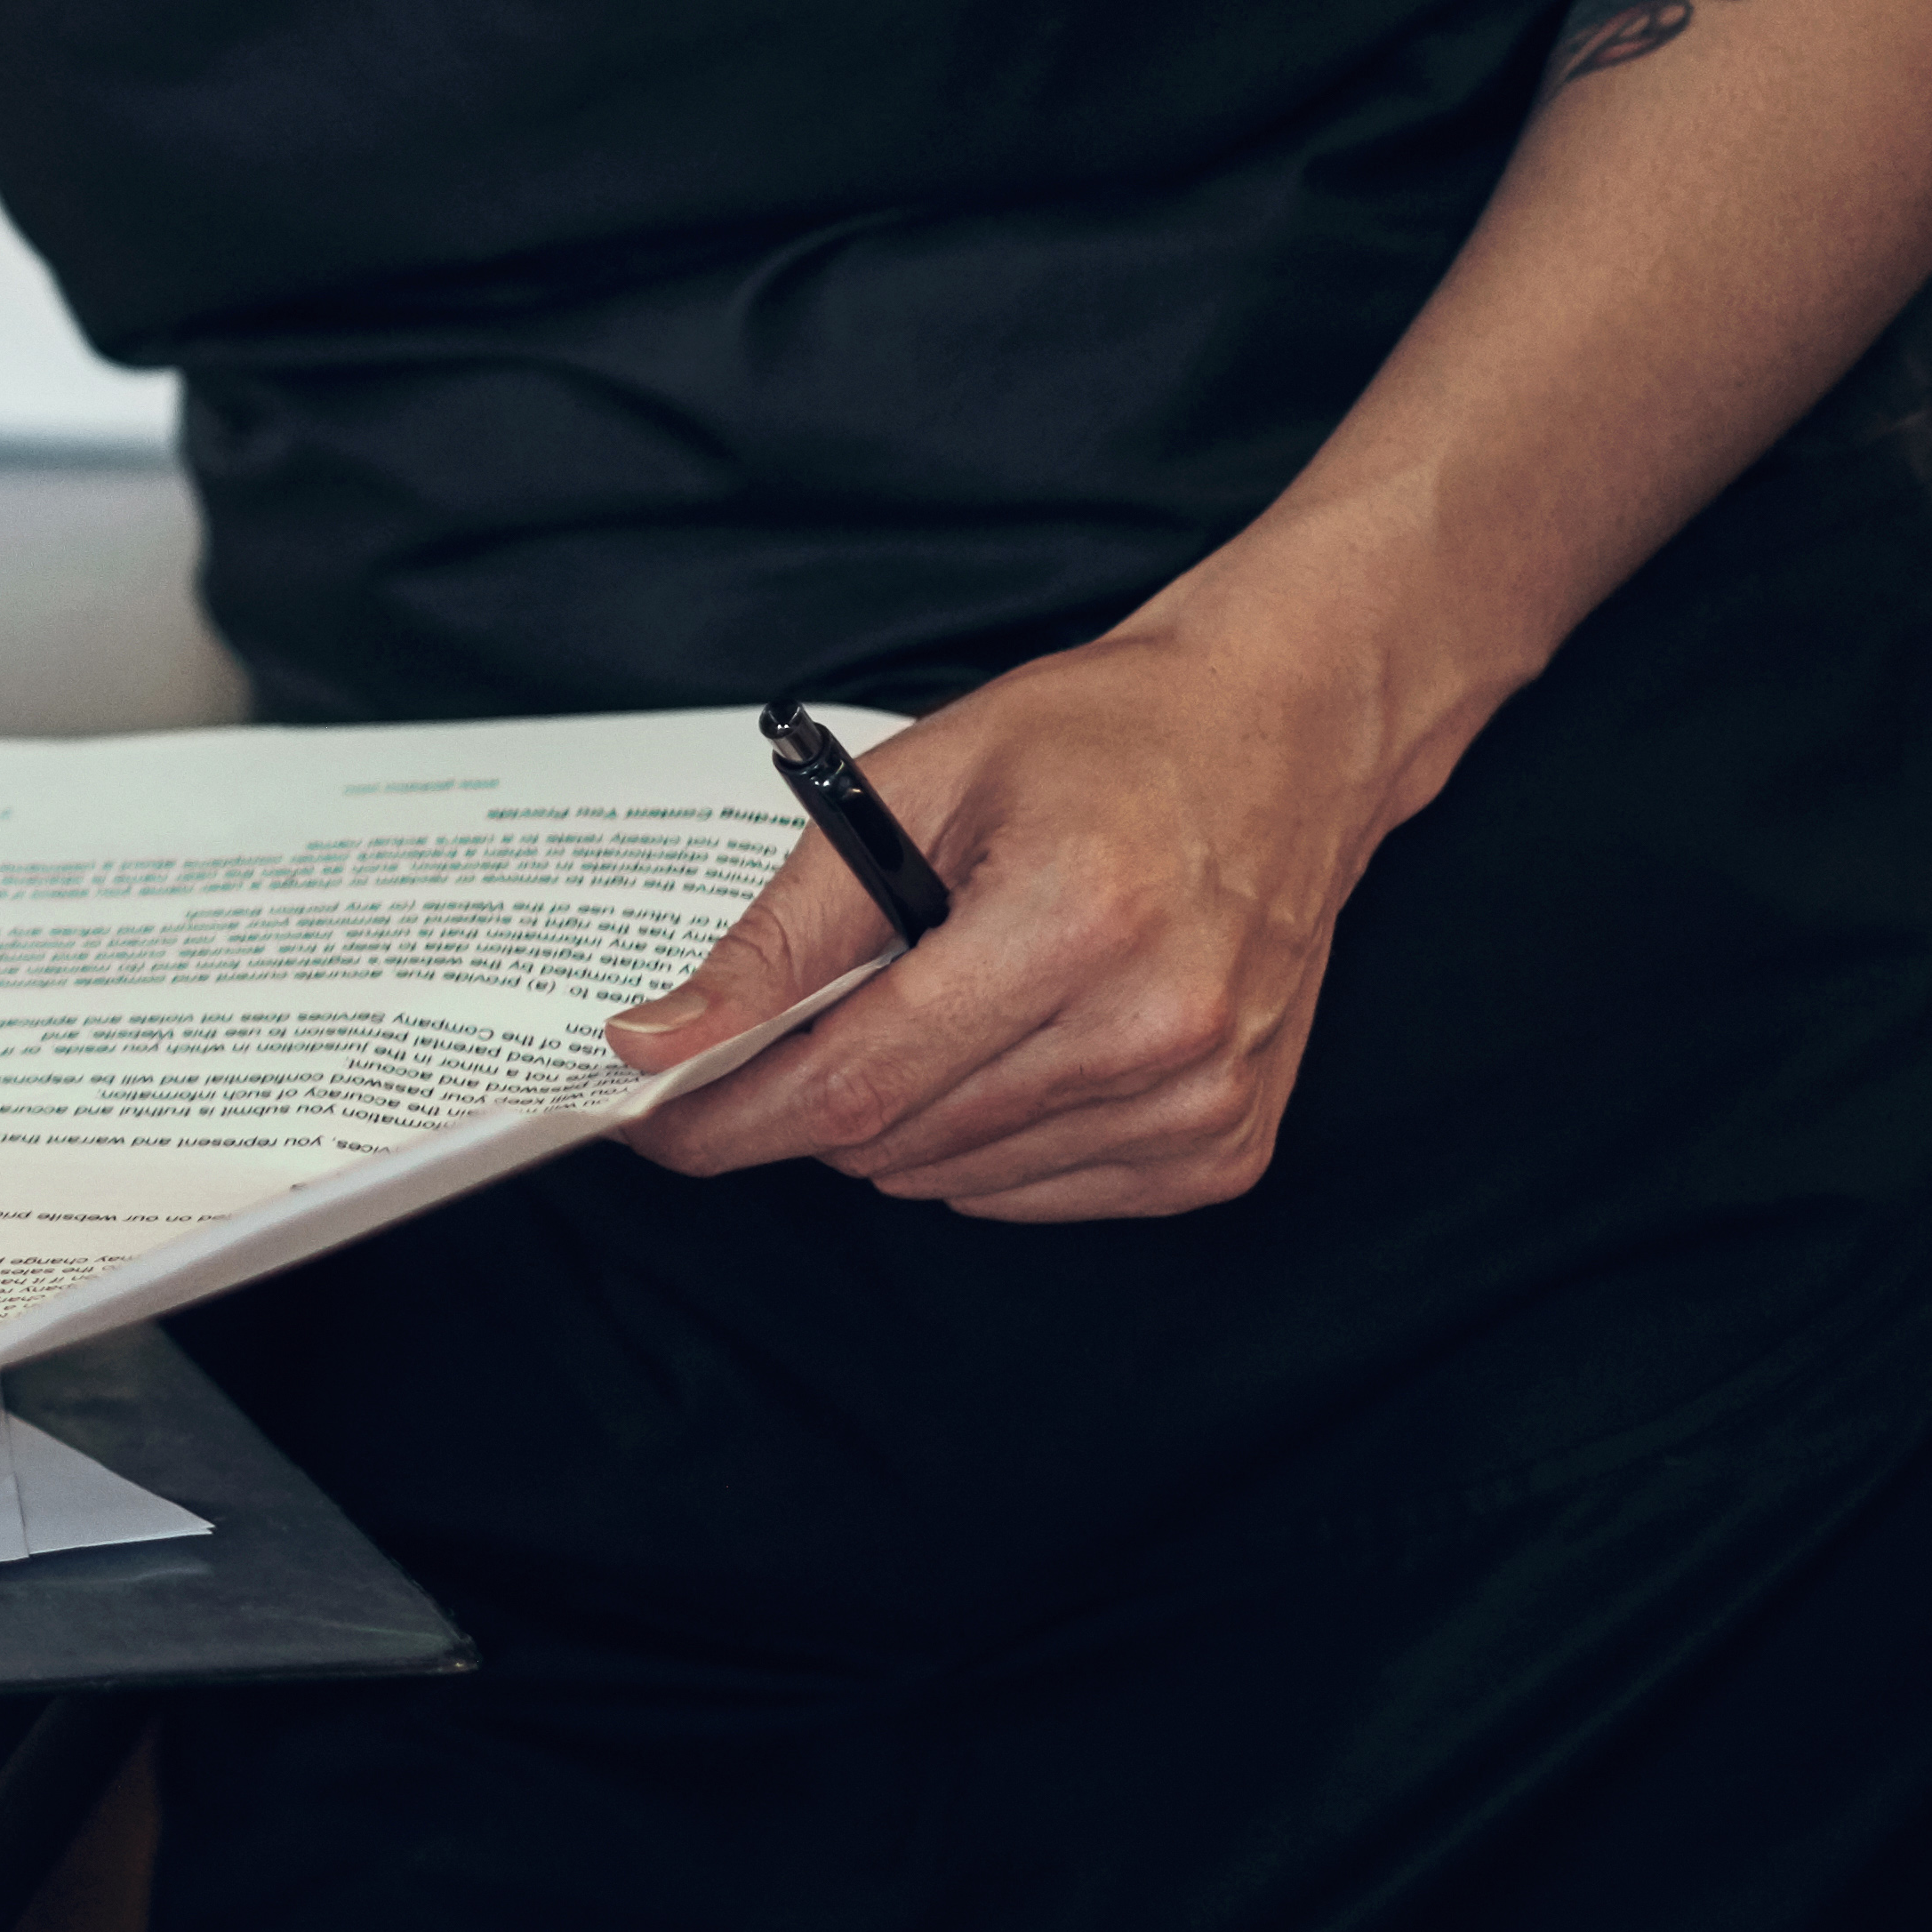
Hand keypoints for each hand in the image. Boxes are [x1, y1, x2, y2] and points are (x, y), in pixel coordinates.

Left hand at [603, 620, 1422, 1220]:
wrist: (1283, 738)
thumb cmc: (1099, 740)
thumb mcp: (915, 785)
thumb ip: (784, 930)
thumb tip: (658, 1040)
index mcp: (1073, 923)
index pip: (857, 1079)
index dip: (735, 1117)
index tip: (649, 1125)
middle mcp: (1154, 1029)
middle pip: (900, 1139)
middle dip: (800, 1106)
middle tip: (769, 1038)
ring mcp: (1203, 1098)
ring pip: (959, 1178)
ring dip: (894, 1122)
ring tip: (920, 1006)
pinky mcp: (1228, 1144)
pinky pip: (1042, 1193)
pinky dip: (981, 1145)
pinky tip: (1000, 1048)